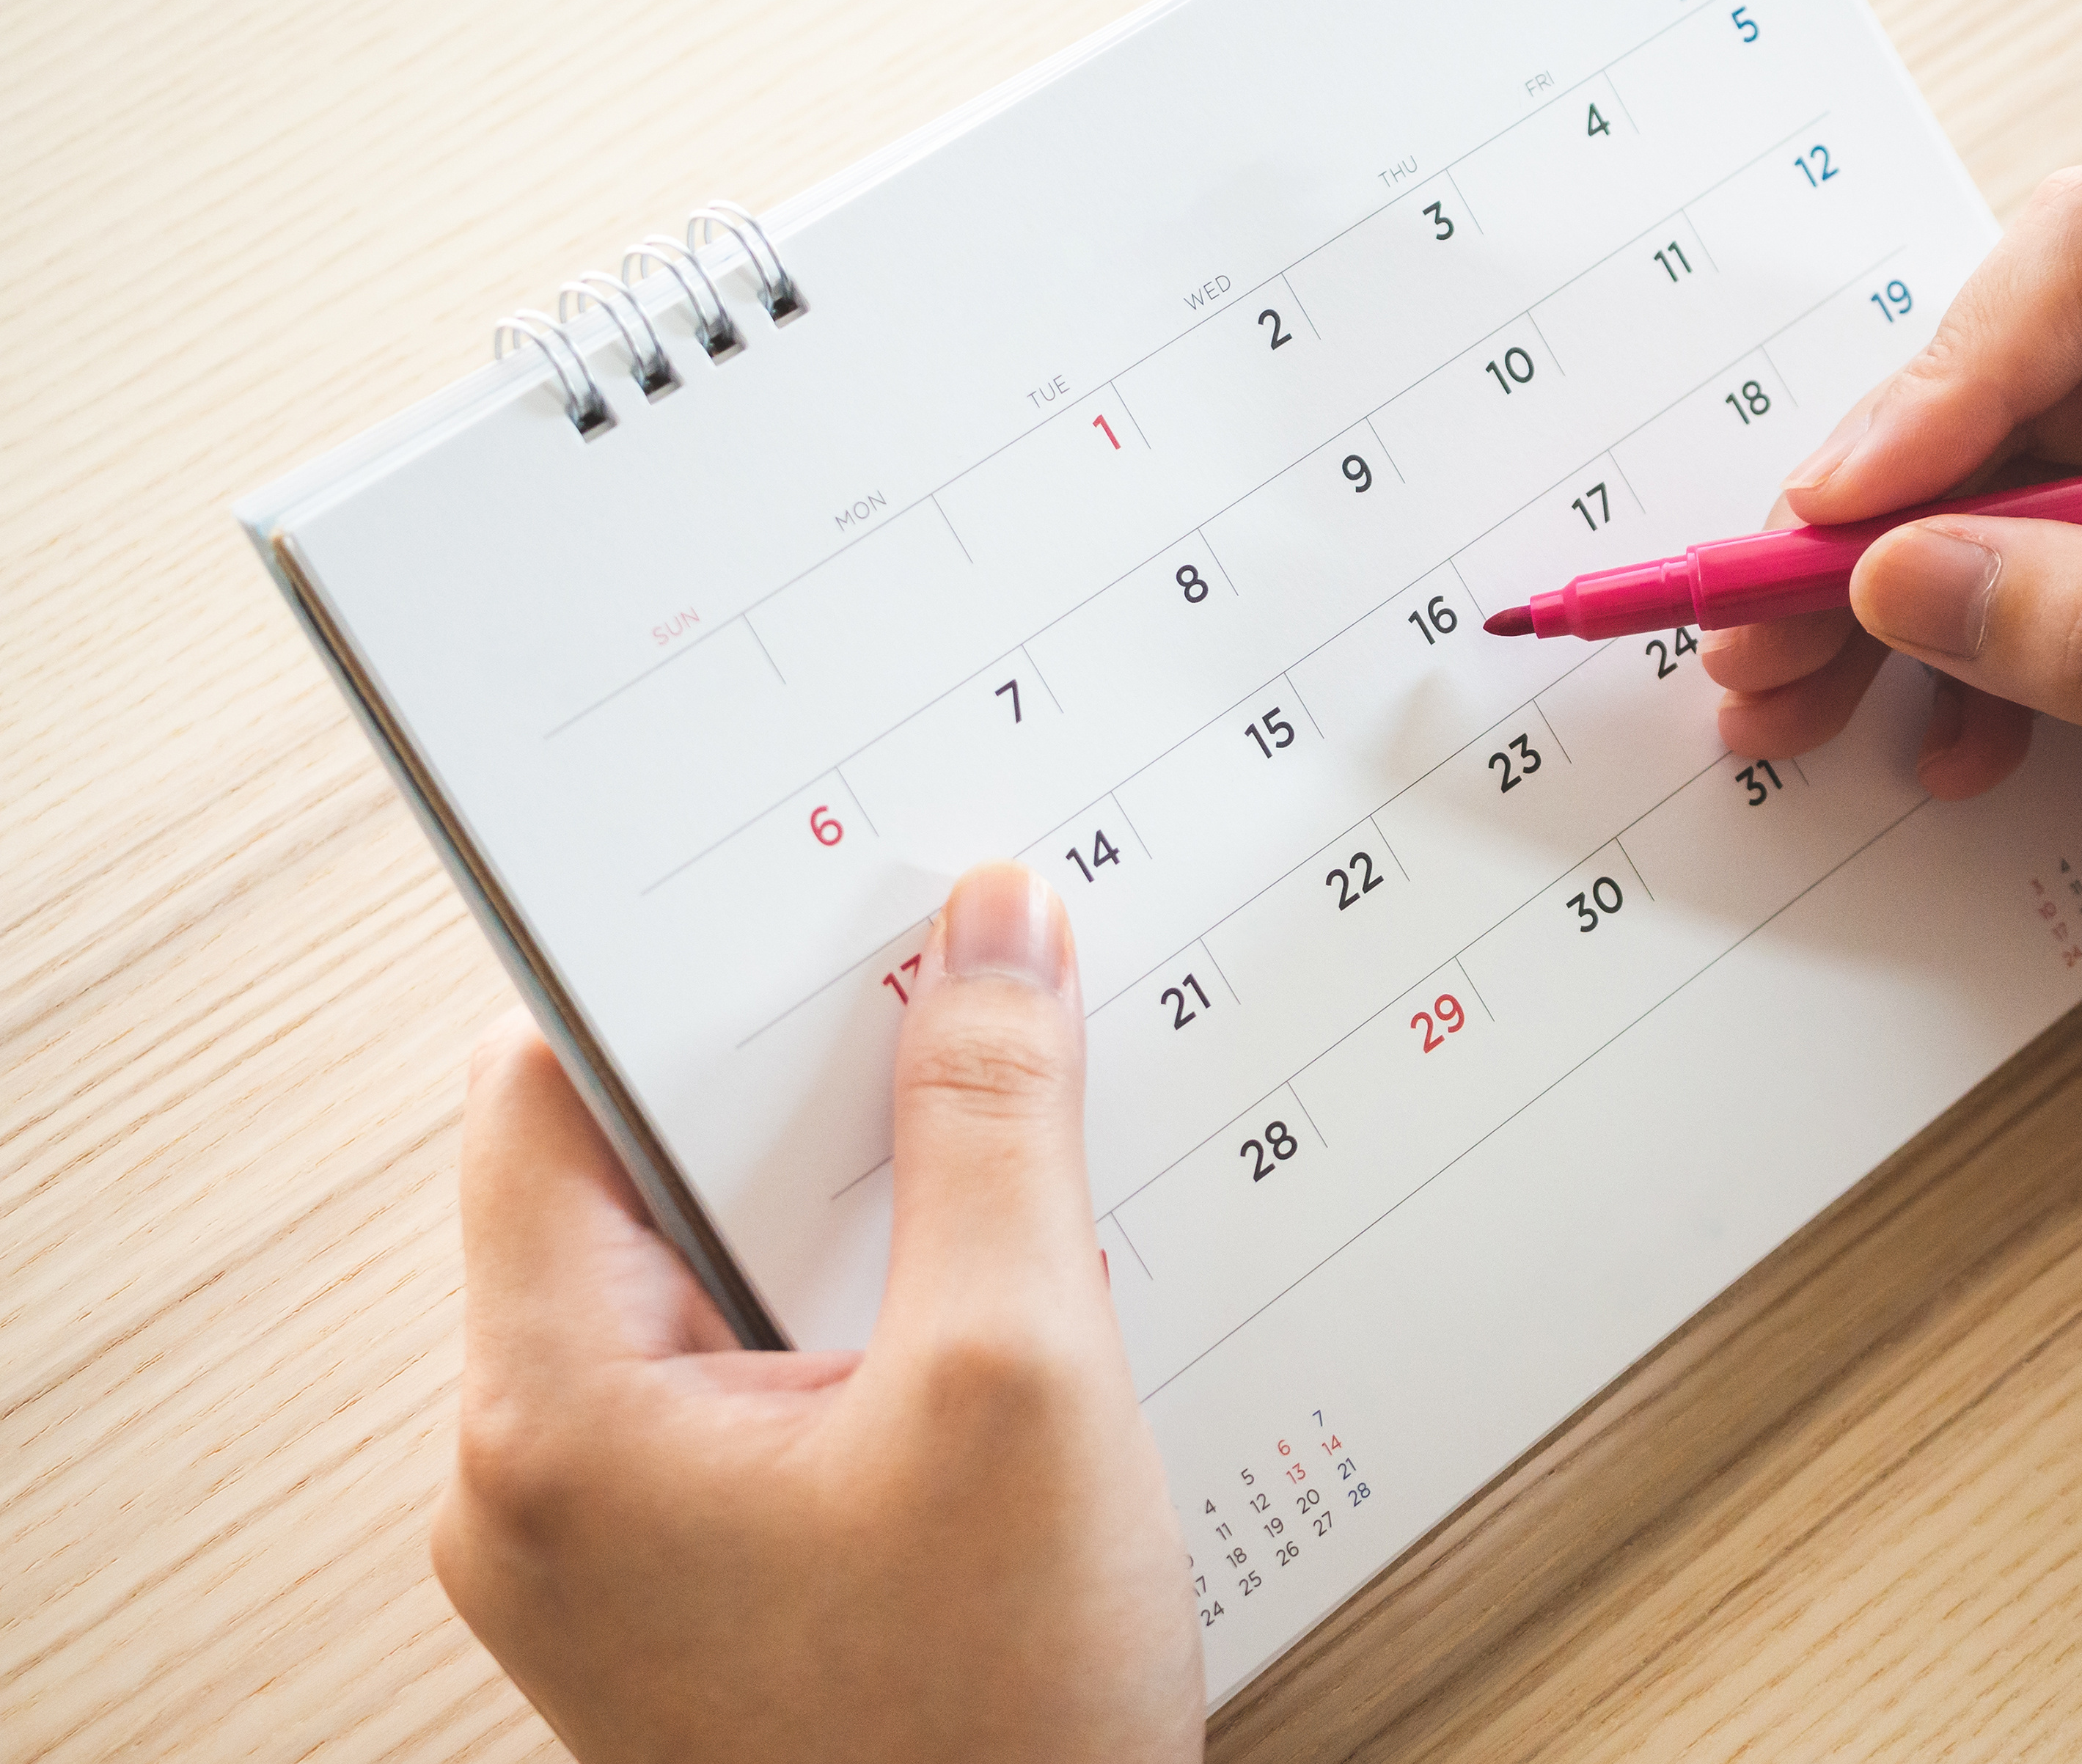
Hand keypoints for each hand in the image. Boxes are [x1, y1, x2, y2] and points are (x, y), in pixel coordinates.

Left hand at [431, 864, 1202, 1762]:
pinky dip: (873, 1320)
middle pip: (643, 1190)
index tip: (810, 913)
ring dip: (858, 1216)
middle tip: (950, 1010)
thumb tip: (992, 940)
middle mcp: (549, 1482)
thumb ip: (997, 1131)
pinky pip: (770, 1382)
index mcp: (552, 1425)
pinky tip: (993, 1310)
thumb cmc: (989, 1737)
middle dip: (807, 1098)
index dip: (681, 988)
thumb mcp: (1020, 1379)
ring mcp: (626, 1543)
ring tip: (995, 1166)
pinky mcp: (714, 1577)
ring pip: (722, 1287)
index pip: (551, 1106)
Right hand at [1706, 169, 2081, 1020]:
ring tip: (1789, 706)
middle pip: (2014, 382)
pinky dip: (1960, 655)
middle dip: (1874, 518)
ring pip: (1994, 481)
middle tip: (1760, 635)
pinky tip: (1939, 744)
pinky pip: (2031, 564)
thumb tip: (1906, 577)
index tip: (1841, 510)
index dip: (1948, 369)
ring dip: (1884, 599)